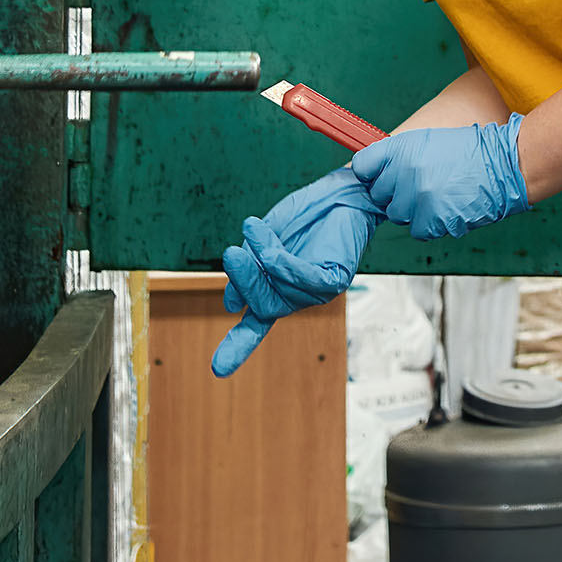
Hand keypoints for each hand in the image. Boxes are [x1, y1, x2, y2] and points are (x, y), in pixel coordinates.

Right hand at [213, 168, 377, 374]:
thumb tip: (231, 305)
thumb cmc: (306, 215)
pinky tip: (272, 251)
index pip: (255, 325)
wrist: (345, 191)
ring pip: (281, 291)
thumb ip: (250, 267)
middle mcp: (296, 296)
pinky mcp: (335, 278)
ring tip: (253, 228)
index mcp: (277, 289)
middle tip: (231, 254)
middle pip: (262, 306)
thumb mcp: (265, 238)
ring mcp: (317, 291)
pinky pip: (305, 280)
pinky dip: (285, 266)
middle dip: (244, 282)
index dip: (236, 347)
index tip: (217, 370)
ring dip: (263, 260)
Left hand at [348, 115, 531, 240]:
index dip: (372, 173)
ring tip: (437, 195)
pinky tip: (446, 208)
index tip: (380, 175)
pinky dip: (429, 224)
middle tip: (420, 184)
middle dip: (394, 192)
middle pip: (378, 195)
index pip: (361, 166)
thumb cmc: (468, 152)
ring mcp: (416, 199)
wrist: (502, 166)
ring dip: (412, 210)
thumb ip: (397, 156)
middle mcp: (403, 173)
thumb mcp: (426, 142)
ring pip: (396, 215)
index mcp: (400, 148)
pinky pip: (417, 230)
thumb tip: (374, 173)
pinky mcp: (430, 221)